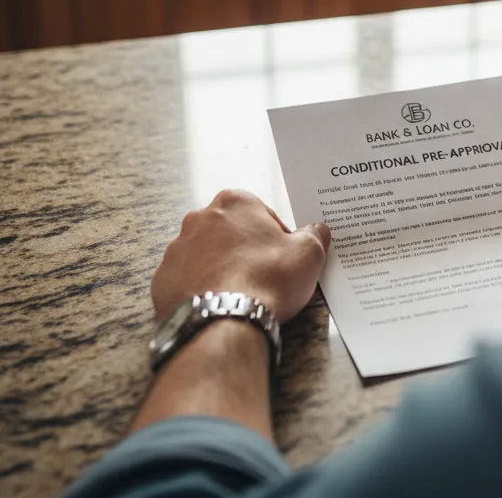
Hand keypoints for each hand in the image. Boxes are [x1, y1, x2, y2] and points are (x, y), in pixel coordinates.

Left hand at [151, 189, 330, 321]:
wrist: (224, 323)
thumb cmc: (267, 279)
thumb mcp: (308, 253)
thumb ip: (315, 235)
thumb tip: (318, 230)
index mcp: (235, 202)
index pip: (261, 213)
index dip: (276, 236)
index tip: (283, 257)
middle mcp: (199, 218)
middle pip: (229, 232)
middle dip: (244, 250)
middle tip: (262, 276)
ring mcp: (175, 250)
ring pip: (204, 256)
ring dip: (220, 269)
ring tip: (239, 296)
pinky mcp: (161, 281)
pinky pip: (185, 281)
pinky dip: (200, 291)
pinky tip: (217, 307)